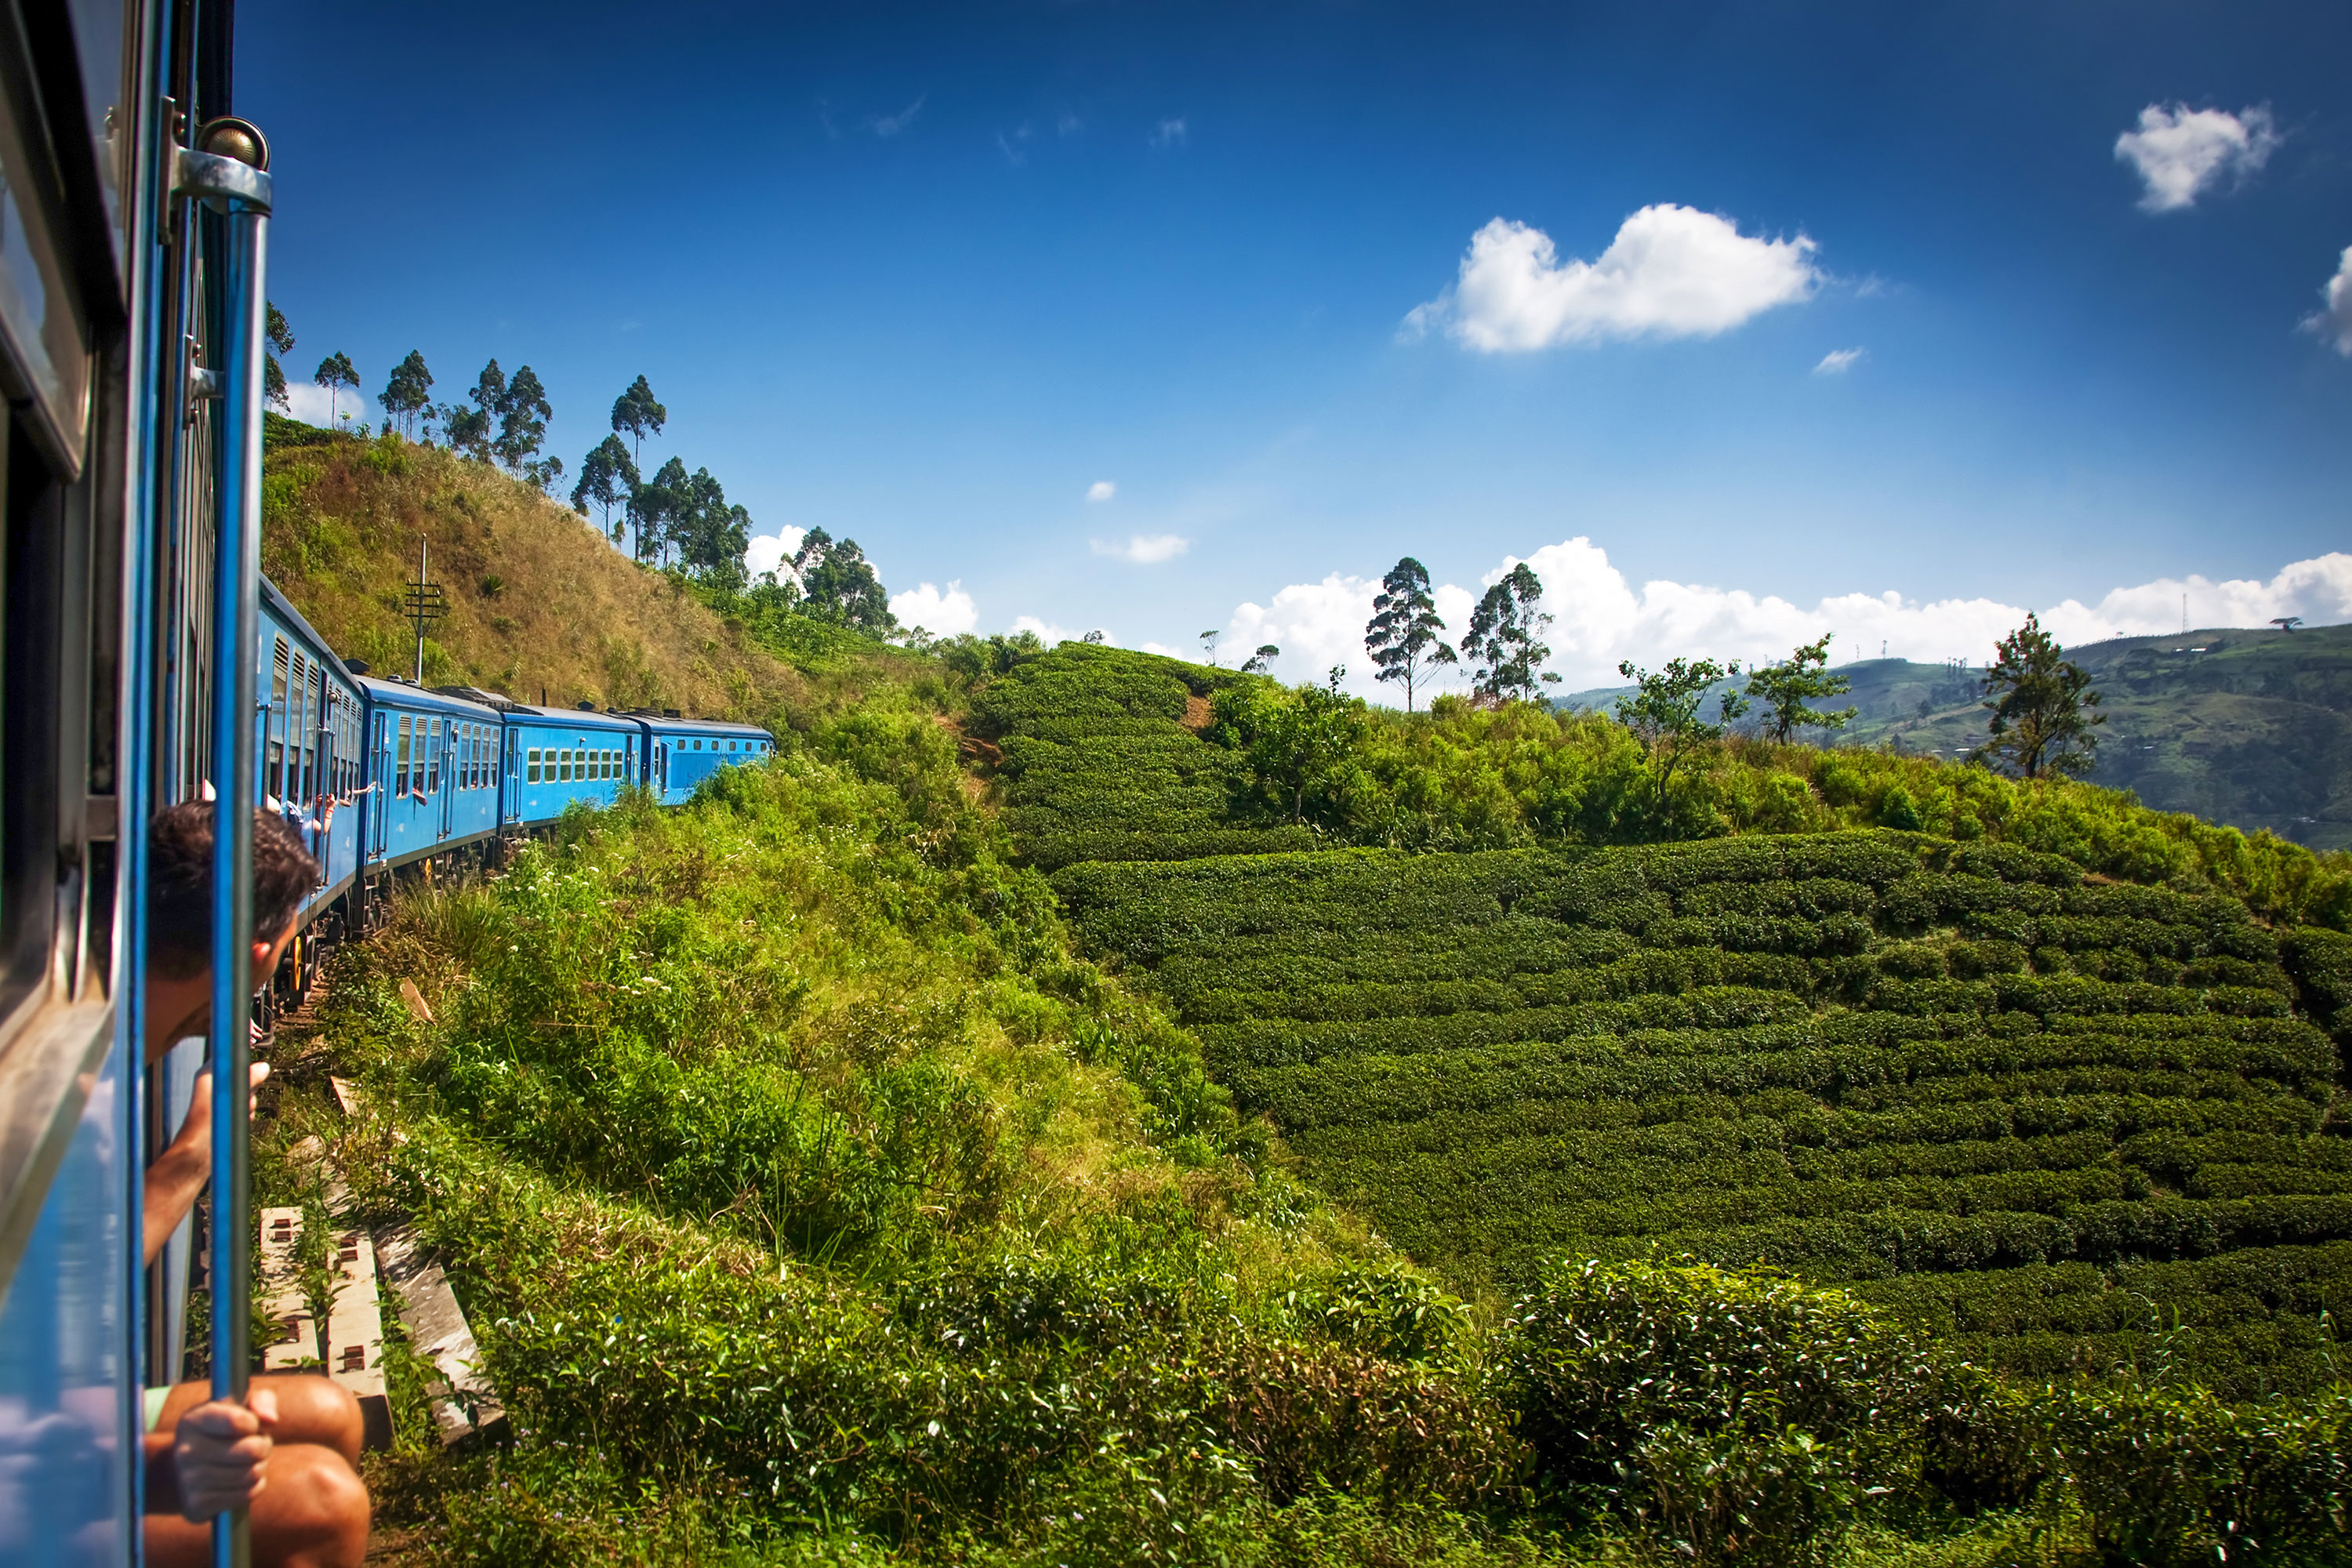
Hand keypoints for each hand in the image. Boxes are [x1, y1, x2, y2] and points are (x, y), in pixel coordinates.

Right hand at [172, 1385, 279, 1520]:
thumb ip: (261, 1401)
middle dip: (263, 1447)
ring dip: (260, 1467)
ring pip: (252, 1474)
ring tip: (247, 1462)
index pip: (237, 1421)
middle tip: (256, 1446)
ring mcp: (188, 1481)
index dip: (254, 1424)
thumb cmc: (223, 1432)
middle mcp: (185, 1451)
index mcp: (193, 1420)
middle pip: (252, 1450)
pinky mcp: (197, 1505)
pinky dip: (254, 1487)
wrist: (185, 1473)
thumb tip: (271, 1419)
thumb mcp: (240, 1408)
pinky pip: (247, 1494)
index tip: (249, 1425)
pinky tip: (241, 1481)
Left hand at [174, 1060, 270, 1153]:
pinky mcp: (226, 1112)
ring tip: (237, 1116)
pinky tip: (239, 1123)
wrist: (197, 1156)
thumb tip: (264, 1066)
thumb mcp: (228, 1099)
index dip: (245, 1064)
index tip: (252, 1074)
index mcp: (208, 1074)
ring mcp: (221, 1098)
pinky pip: (246, 1106)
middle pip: (245, 1074)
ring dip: (249, 1104)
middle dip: (250, 1088)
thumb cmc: (205, 1128)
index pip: (232, 1056)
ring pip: (248, 1092)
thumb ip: (245, 1080)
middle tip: (240, 1101)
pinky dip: (246, 1114)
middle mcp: (214, 1084)